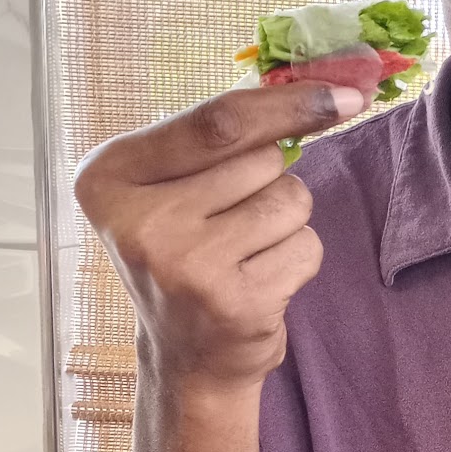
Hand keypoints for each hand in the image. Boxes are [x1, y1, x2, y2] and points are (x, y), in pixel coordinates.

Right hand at [75, 82, 362, 391]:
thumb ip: (221, 138)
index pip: (216, 122)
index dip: (286, 103)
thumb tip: (324, 92)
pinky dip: (297, 259)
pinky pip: (306, 246)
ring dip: (287, 222)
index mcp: (110, 176)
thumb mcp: (173, 187)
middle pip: (262, 159)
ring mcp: (185, 265)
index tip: (341, 93)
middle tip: (233, 224)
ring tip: (246, 254)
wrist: (185, 358)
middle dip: (271, 180)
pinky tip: (260, 282)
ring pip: (290, 200)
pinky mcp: (233, 302)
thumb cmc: (187, 253)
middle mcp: (138, 221)